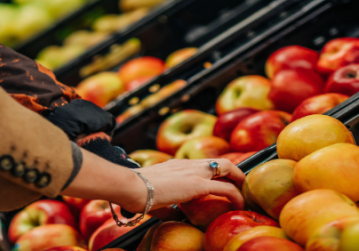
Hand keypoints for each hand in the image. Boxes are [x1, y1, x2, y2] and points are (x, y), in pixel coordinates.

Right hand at [119, 158, 244, 213]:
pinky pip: (226, 188)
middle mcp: (188, 164)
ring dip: (239, 181)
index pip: (203, 165)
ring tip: (245, 195)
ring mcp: (194, 171)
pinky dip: (236, 196)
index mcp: (177, 166)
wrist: (132, 186)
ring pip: (227, 167)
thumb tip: (173, 214)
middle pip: (220, 162)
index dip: (216, 174)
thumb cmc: (137, 193)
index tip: (223, 185)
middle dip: (235, 174)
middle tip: (242, 187)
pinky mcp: (198, 183)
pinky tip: (240, 205)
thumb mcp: (155, 198)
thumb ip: (167, 205)